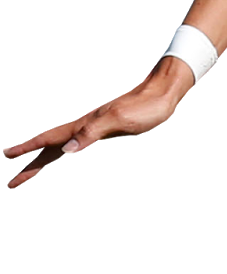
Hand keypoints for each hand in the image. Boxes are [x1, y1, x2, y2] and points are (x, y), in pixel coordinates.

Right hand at [3, 67, 187, 189]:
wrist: (163, 93)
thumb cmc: (145, 108)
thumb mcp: (119, 121)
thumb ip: (92, 134)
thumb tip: (66, 151)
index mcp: (84, 125)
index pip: (49, 139)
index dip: (28, 149)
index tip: (6, 156)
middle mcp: (85, 126)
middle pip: (51, 146)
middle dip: (30, 163)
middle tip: (12, 181)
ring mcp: (95, 128)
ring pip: (61, 146)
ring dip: (44, 158)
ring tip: (29, 169)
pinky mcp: (106, 130)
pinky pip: (76, 145)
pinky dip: (64, 152)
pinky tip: (66, 154)